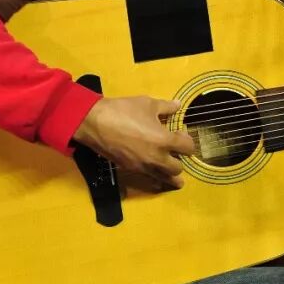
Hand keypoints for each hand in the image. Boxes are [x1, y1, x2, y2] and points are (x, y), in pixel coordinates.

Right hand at [72, 96, 195, 189]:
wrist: (96, 123)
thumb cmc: (124, 111)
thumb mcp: (148, 104)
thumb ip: (166, 107)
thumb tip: (178, 105)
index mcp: (164, 140)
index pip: (187, 147)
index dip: (187, 140)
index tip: (181, 134)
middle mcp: (157, 158)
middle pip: (178, 168)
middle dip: (180, 160)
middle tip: (175, 151)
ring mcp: (144, 166)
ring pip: (165, 179)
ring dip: (171, 175)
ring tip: (172, 170)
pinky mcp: (131, 170)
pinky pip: (149, 178)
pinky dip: (156, 177)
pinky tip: (156, 172)